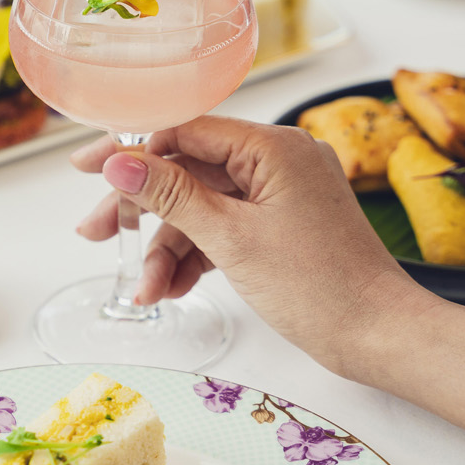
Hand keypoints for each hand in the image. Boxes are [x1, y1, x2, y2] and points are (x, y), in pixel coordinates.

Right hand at [70, 117, 431, 377]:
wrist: (379, 335)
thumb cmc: (319, 286)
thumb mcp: (231, 238)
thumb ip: (171, 195)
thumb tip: (121, 163)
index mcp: (272, 146)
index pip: (183, 129)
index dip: (130, 149)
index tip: (86, 167)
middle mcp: (278, 159)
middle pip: (186, 171)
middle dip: (141, 211)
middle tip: (94, 232)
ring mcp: (280, 193)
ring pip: (201, 208)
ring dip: (167, 248)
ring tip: (146, 290)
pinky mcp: (281, 224)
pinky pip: (223, 228)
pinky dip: (196, 257)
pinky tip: (172, 289)